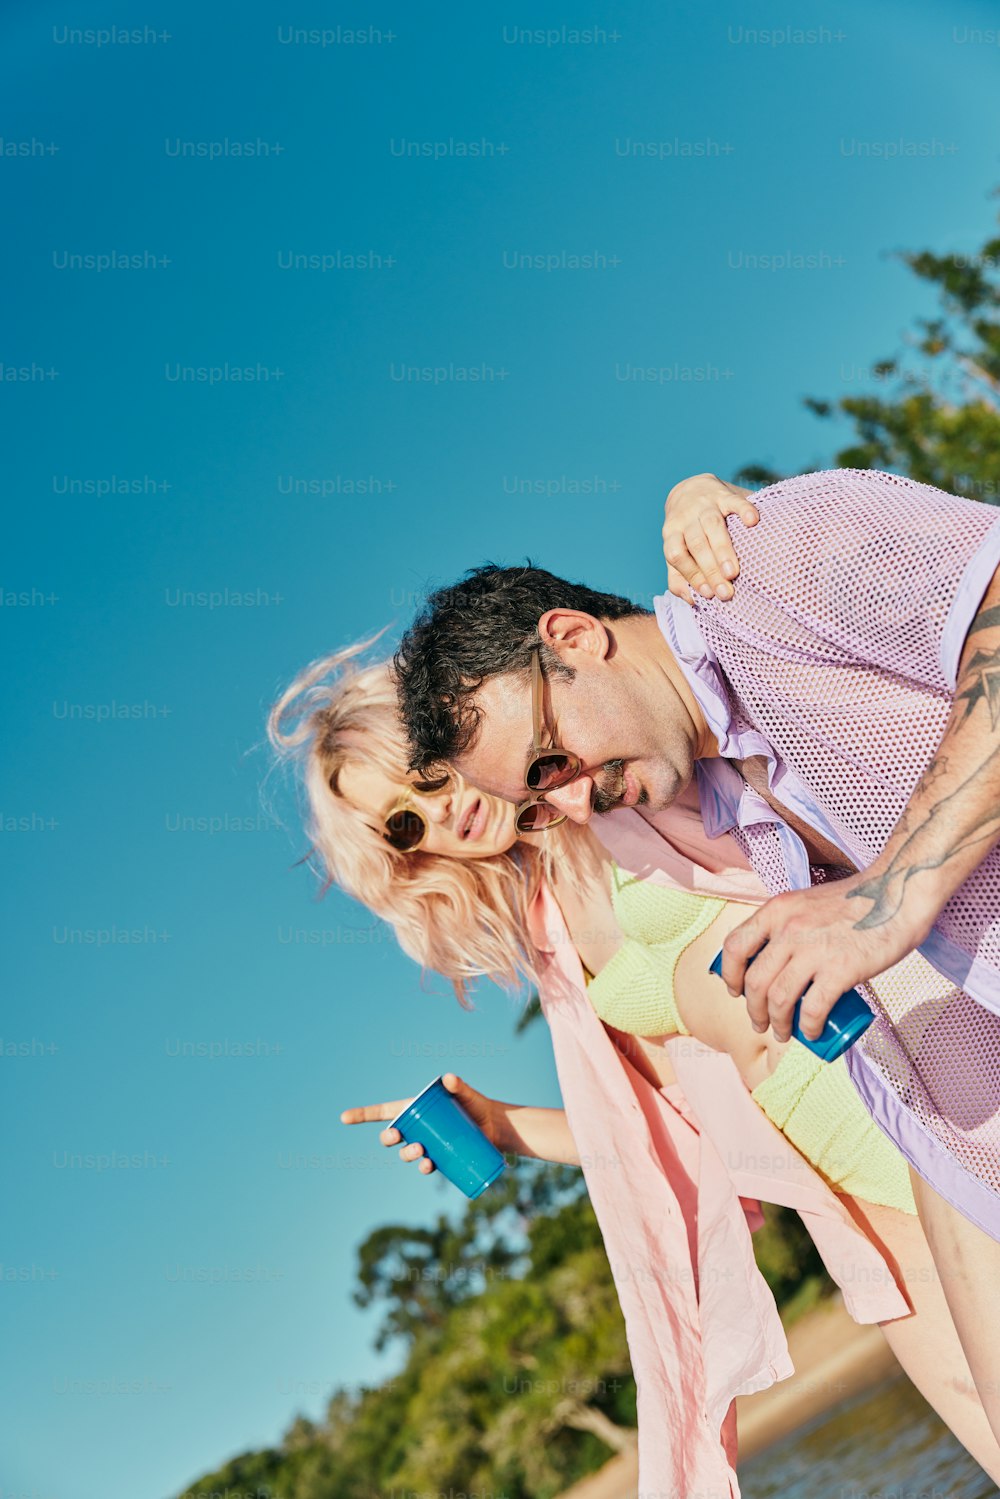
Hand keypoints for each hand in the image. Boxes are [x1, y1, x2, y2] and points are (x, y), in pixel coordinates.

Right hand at [339, 1073, 504, 1175]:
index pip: (384, 1112)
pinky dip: (424, 1168)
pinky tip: (429, 1166)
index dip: (362, 1115)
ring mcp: (427, 1144)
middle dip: (390, 1139)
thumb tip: (448, 1079)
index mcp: (416, 1109)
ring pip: (406, 1153)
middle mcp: (418, 1128)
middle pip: (392, 1135)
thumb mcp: (467, 1094)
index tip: (343, 1117)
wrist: (495, 1128)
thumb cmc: (477, 1105)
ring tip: (422, 1154)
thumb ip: (458, 1085)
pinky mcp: (439, 1157)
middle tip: (400, 1138)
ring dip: (408, 1156)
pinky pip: (424, 1166)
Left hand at [662, 473, 758, 603]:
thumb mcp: (677, 548)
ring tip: (733, 572)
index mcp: (672, 533)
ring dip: (722, 549)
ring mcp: (705, 504)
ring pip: (712, 525)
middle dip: (709, 569)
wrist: (691, 488)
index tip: (708, 594)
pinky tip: (752, 522)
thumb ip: (678, 575)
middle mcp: (686, 518)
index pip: (677, 555)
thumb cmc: (686, 529)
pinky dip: (743, 510)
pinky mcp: (723, 493)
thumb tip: (691, 600)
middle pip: (696, 544)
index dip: (691, 575)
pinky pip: (733, 500)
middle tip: (725, 591)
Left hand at [718, 876, 928, 1042]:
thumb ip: (791, 924)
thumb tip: (778, 961)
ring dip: (777, 1023)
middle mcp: (789, 928)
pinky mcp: (841, 969)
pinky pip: (814, 1008)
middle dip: (753, 1010)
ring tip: (784, 1033)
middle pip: (755, 981)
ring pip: (779, 998)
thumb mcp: (808, 904)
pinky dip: (808, 1027)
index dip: (730, 975)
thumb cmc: (856, 901)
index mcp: (778, 910)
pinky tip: (812, 1033)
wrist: (898, 893)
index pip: (735, 946)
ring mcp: (814, 949)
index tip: (736, 992)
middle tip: (760, 1023)